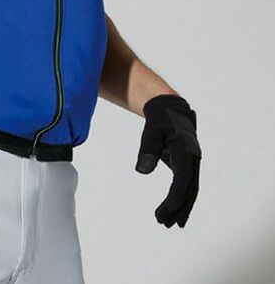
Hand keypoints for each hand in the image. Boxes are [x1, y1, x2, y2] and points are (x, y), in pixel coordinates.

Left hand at [135, 94, 200, 227]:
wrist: (170, 110)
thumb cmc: (159, 121)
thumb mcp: (151, 131)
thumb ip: (147, 150)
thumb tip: (141, 172)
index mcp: (185, 149)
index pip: (183, 178)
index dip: (175, 196)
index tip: (165, 210)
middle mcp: (193, 158)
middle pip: (189, 189)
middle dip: (177, 208)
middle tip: (163, 223)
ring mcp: (192, 163)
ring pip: (189, 191)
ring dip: (180, 208)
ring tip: (167, 224)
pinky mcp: (187, 166)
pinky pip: (186, 186)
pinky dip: (181, 200)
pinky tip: (174, 213)